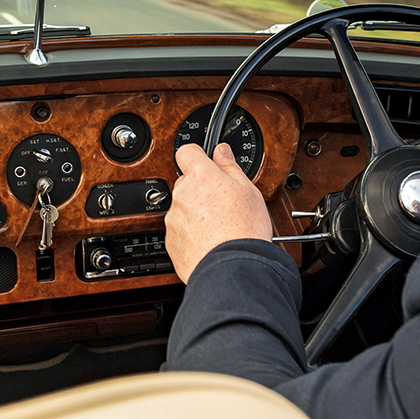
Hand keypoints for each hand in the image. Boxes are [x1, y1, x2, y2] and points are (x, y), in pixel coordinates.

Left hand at [166, 142, 272, 280]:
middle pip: (186, 183)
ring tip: (219, 227)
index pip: (187, 152)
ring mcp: (174, 219)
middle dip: (200, 190)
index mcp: (200, 176)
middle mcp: (181, 195)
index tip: (207, 164)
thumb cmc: (244, 229)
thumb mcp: (248, 190)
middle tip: (222, 203)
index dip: (197, 156)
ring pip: (182, 208)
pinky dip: (191, 234)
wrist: (233, 268)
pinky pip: (180, 232)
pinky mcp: (171, 242)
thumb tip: (221, 150)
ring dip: (195, 213)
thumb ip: (230, 166)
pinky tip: (210, 241)